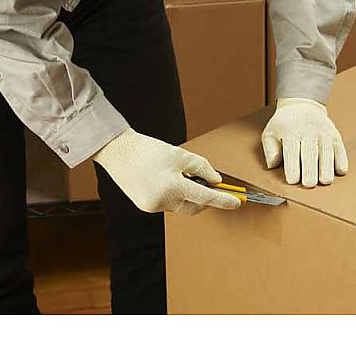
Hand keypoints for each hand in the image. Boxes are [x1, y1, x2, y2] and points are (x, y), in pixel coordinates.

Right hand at [93, 128, 240, 214]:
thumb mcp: (180, 155)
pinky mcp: (145, 207)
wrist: (118, 151)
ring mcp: (152, 207)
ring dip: (188, 195)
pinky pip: (168, 204)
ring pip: (181, 205)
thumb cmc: (149, 150)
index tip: (237, 202)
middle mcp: (162, 201)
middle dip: (204, 198)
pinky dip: (174, 195)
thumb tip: (215, 181)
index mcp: (172, 187)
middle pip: (194, 206)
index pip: (206, 198)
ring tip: (180, 175)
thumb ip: (202, 168)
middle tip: (209, 184)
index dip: (223, 200)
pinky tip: (166, 180)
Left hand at [261, 98, 347, 186]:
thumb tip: (272, 165)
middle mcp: (308, 131)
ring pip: (326, 151)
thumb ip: (270, 149)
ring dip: (327, 167)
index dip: (292, 166)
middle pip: (310, 153)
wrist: (302, 105)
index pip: (291, 151)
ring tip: (325, 181)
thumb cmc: (283, 124)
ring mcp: (323, 133)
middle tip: (309, 184)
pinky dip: (341, 159)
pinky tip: (340, 171)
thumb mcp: (270, 132)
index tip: (292, 180)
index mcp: (290, 131)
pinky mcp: (334, 135)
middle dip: (310, 169)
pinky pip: (339, 148)